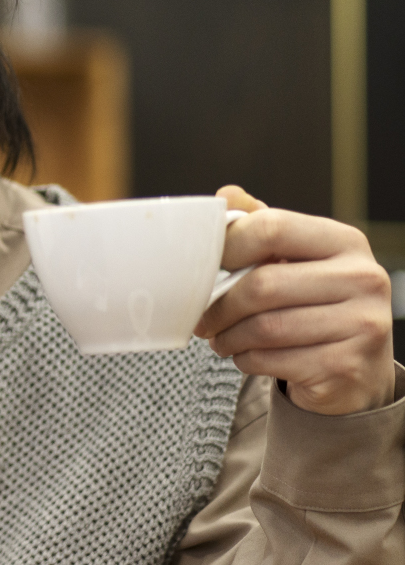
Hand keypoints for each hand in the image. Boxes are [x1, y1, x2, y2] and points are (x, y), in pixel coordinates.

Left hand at [194, 185, 395, 415]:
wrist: (357, 368)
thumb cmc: (315, 305)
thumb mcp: (296, 259)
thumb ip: (262, 226)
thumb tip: (226, 195)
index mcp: (344, 241)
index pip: (272, 228)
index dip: (228, 246)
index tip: (207, 267)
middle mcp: (362, 278)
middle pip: (262, 284)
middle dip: (220, 306)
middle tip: (203, 318)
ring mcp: (361, 324)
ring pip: (265, 327)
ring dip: (229, 337)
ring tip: (222, 338)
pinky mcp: (347, 365)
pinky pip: (273, 360)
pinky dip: (247, 360)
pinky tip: (248, 356)